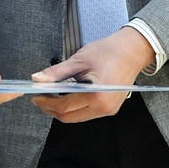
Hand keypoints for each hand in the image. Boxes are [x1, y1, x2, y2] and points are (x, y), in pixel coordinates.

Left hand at [30, 27, 154, 122]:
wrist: (132, 50)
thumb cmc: (109, 51)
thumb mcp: (79, 59)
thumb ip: (57, 72)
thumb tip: (38, 79)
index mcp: (96, 95)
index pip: (64, 107)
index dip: (46, 103)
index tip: (36, 96)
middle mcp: (104, 107)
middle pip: (69, 117)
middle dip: (51, 109)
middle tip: (40, 98)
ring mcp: (108, 110)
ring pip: (78, 117)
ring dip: (62, 110)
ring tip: (51, 97)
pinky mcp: (110, 108)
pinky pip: (87, 114)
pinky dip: (74, 108)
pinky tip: (67, 98)